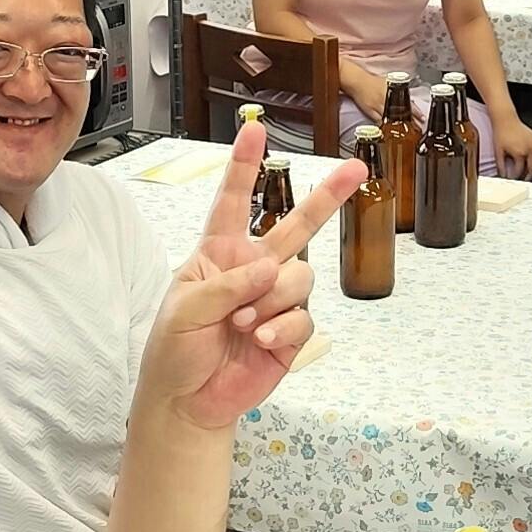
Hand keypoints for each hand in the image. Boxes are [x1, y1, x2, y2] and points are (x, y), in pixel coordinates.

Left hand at [142, 116, 358, 431]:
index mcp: (219, 253)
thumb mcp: (183, 309)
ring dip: (273, 299)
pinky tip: (260, 341)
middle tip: (356, 169)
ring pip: (300, 276)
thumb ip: (225, 285)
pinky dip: (282, 327)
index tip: (254, 130)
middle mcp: (254, 269)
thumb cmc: (175, 350)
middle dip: (327, 196)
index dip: (244, 166)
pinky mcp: (293, 332)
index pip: (233, 201)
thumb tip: (271, 268)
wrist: (188, 401)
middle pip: (297, 225)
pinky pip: (303, 317)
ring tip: (243, 326)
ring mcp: (277, 300)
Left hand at [487, 112, 531, 180]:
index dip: (516, 179)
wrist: (505, 119)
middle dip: (530, 178)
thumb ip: (501, 166)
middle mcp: (529, 149)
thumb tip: (502, 176)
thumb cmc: (501, 133)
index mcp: (519, 153)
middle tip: (528, 184)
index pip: (520, 171)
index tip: (514, 183)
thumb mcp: (498, 151)